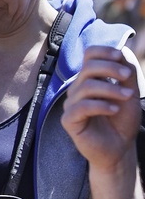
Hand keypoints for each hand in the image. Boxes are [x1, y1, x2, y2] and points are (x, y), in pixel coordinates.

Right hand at [62, 46, 138, 172]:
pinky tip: (114, 110)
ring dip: (111, 89)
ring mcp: (71, 104)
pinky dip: (101, 105)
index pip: (88, 55)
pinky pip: (82, 107)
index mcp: (90, 79)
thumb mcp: (129, 93)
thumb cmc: (122, 120)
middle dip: (110, 68)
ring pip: (86, 87)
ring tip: (128, 97)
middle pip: (87, 68)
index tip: (120, 55)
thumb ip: (126, 73)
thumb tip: (122, 50)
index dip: (102, 51)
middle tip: (128, 76)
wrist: (119, 148)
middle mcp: (78, 89)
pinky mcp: (69, 120)